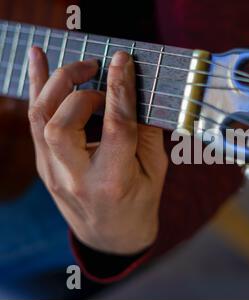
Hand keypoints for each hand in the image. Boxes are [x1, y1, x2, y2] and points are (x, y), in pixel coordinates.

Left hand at [28, 47, 167, 254]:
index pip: (116, 127)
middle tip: (101, 73)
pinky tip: (38, 57)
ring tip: (82, 67)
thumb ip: (148, 131)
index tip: (123, 60)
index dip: (120, 89)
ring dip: (56, 83)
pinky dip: (37, 87)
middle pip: (63, 124)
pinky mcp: (43, 166)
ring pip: (39, 118)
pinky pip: (35, 121)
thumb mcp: (156, 170)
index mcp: (114, 181)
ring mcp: (53, 173)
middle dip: (80, 89)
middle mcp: (77, 178)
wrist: (111, 236)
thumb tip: (137, 91)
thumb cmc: (140, 202)